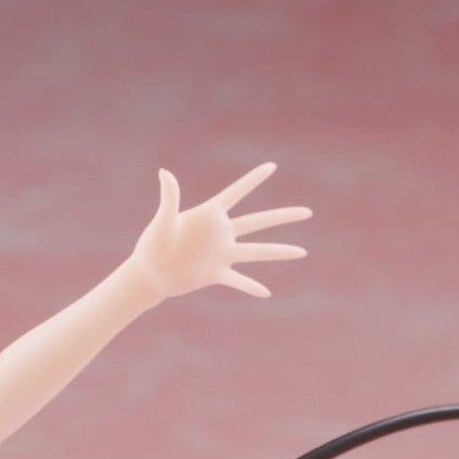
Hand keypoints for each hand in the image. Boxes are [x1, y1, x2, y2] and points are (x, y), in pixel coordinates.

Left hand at [127, 162, 309, 301]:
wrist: (150, 273)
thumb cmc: (153, 244)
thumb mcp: (163, 220)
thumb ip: (169, 197)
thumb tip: (165, 172)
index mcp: (211, 214)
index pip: (237, 192)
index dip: (253, 179)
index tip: (272, 166)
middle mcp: (222, 232)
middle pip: (259, 221)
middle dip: (283, 217)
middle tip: (308, 211)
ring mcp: (222, 254)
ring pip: (258, 251)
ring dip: (280, 252)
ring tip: (303, 251)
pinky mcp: (216, 273)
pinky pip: (239, 281)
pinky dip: (251, 287)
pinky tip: (266, 293)